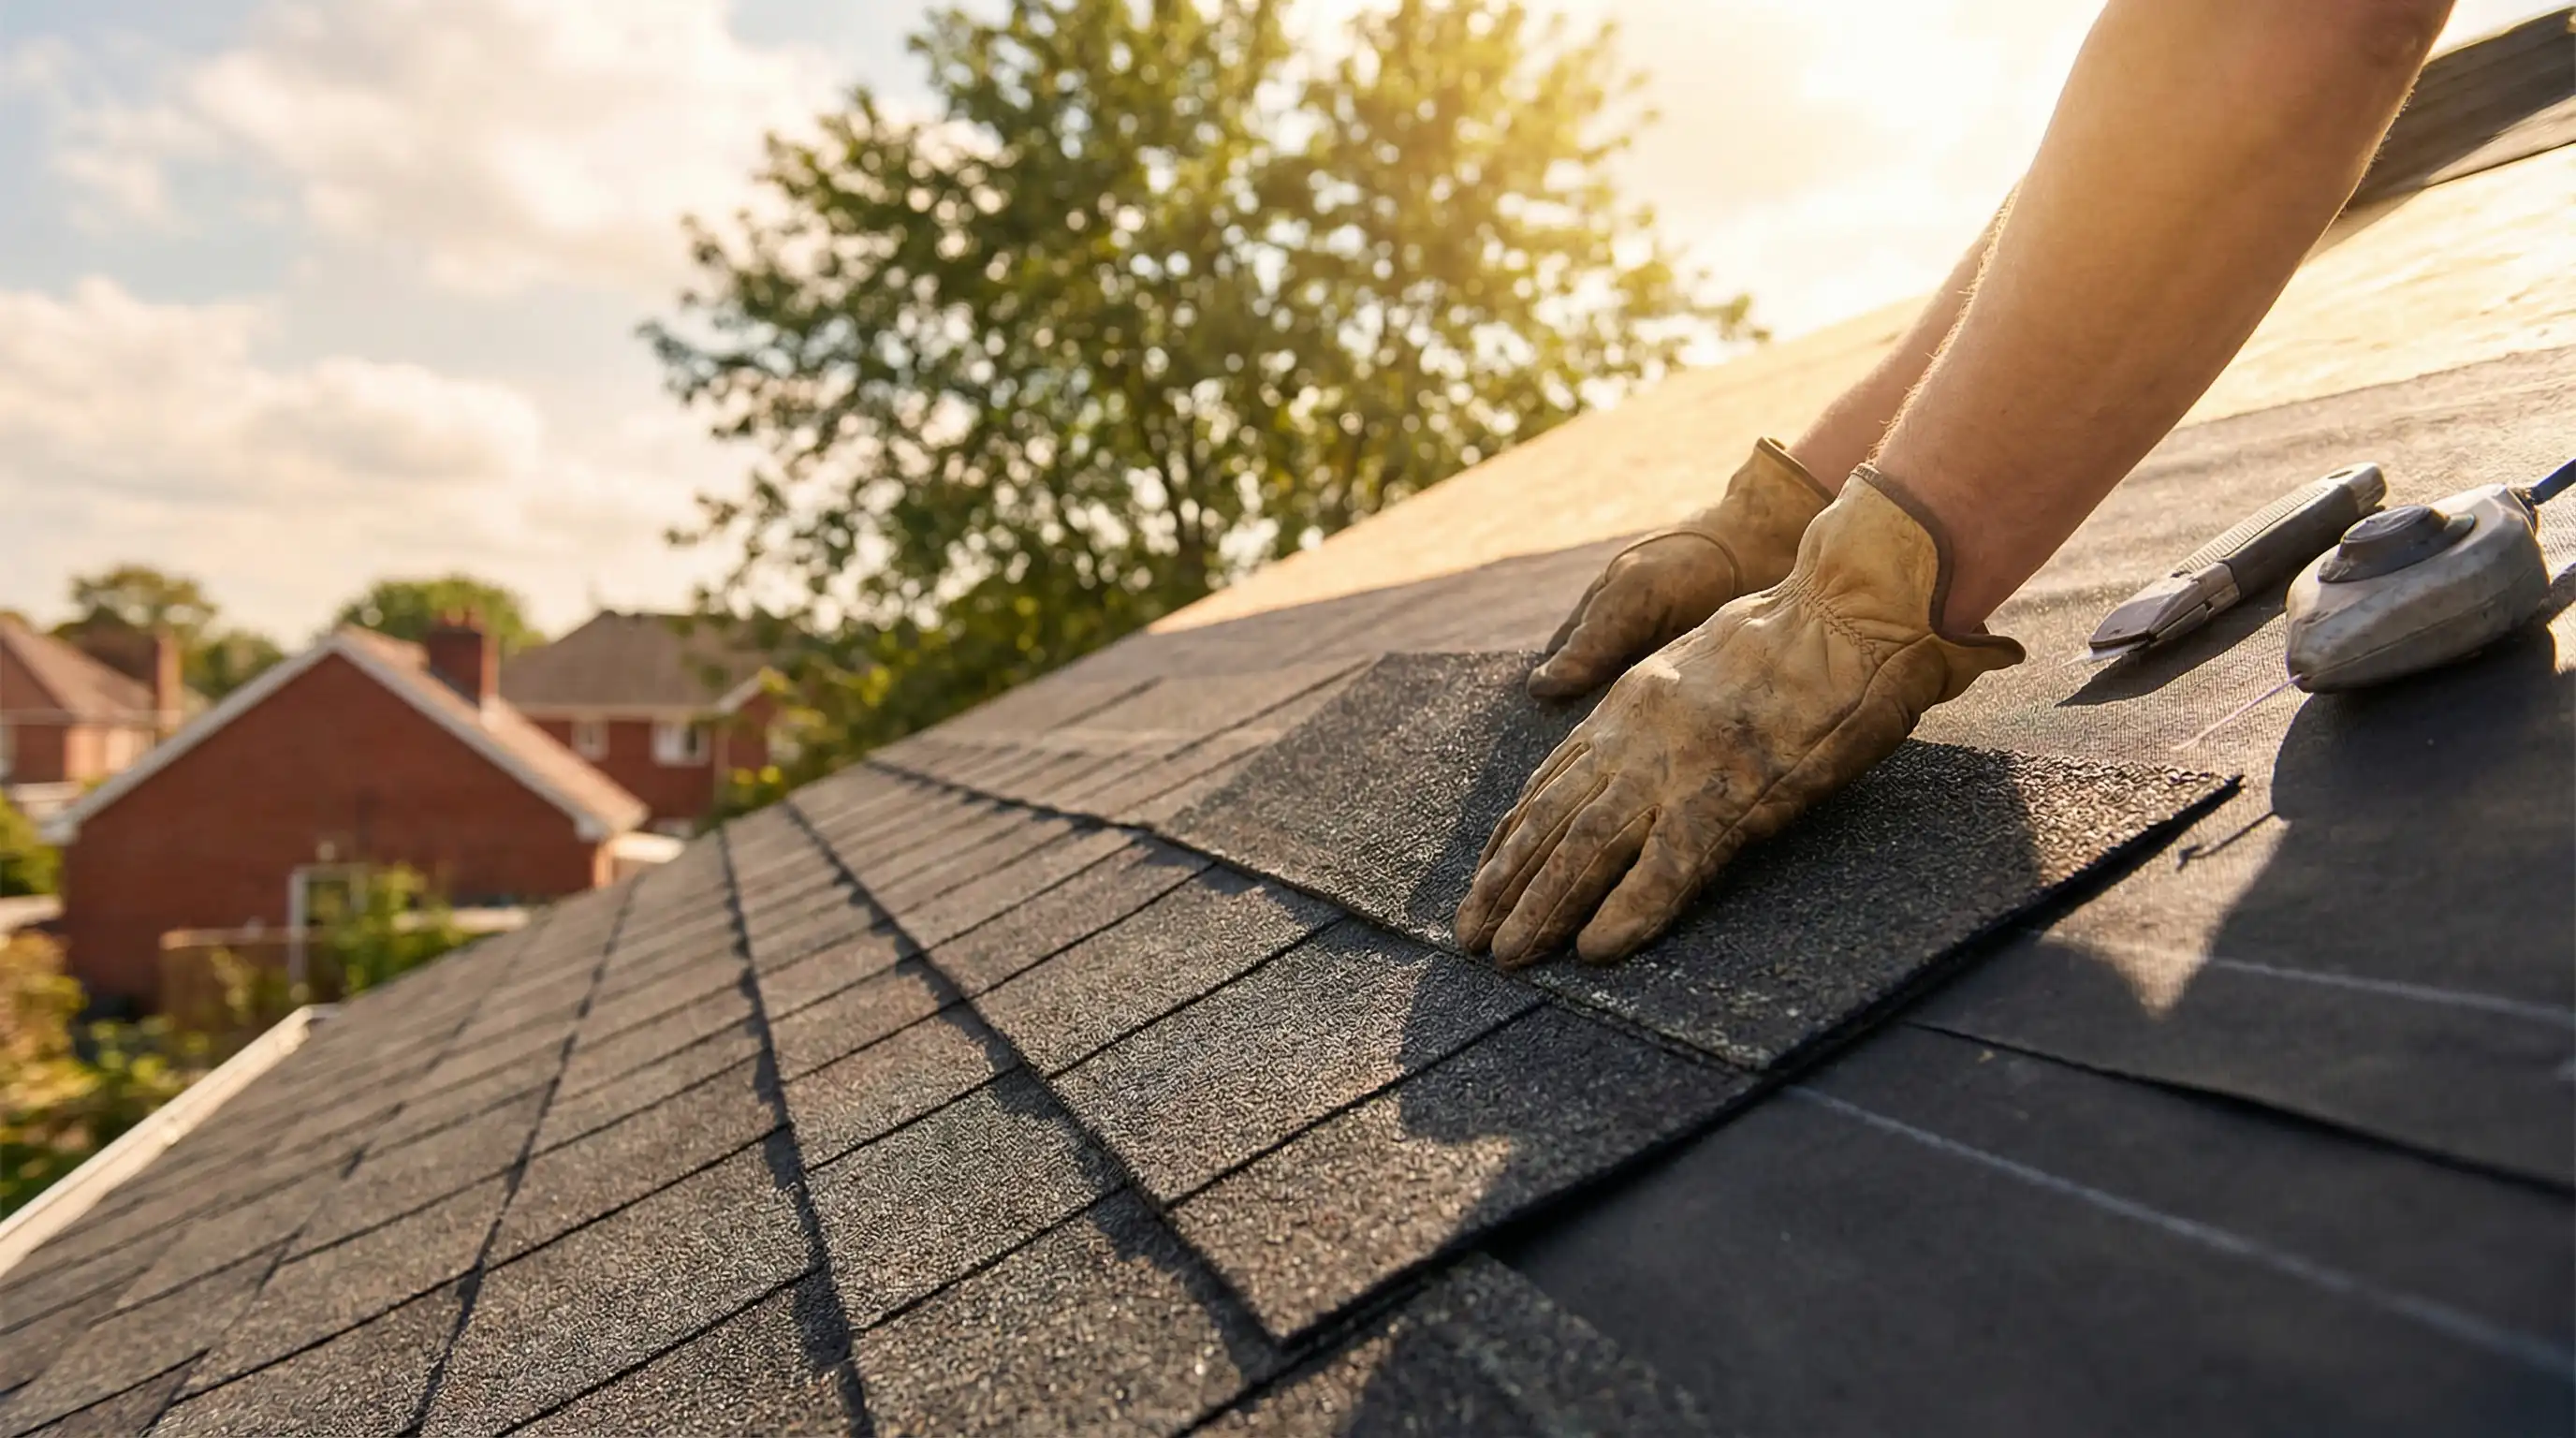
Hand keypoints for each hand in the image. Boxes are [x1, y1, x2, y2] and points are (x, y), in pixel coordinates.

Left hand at [1459, 469, 2021, 965]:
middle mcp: (1635, 736)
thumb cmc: (1795, 640)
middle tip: (1468, 938)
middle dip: (1505, 883)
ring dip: (1543, 907)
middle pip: (1551, 820)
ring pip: (1587, 847)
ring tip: (1508, 956)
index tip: (1484, 879)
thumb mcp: (1700, 666)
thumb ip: (1661, 711)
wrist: (1849, 612)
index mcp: (1630, 706)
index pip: (1550, 781)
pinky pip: (1667, 865)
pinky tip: (1597, 951)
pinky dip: (1628, 911)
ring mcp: (1678, 766)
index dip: (1512, 837)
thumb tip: (1641, 744)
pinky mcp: (1731, 794)